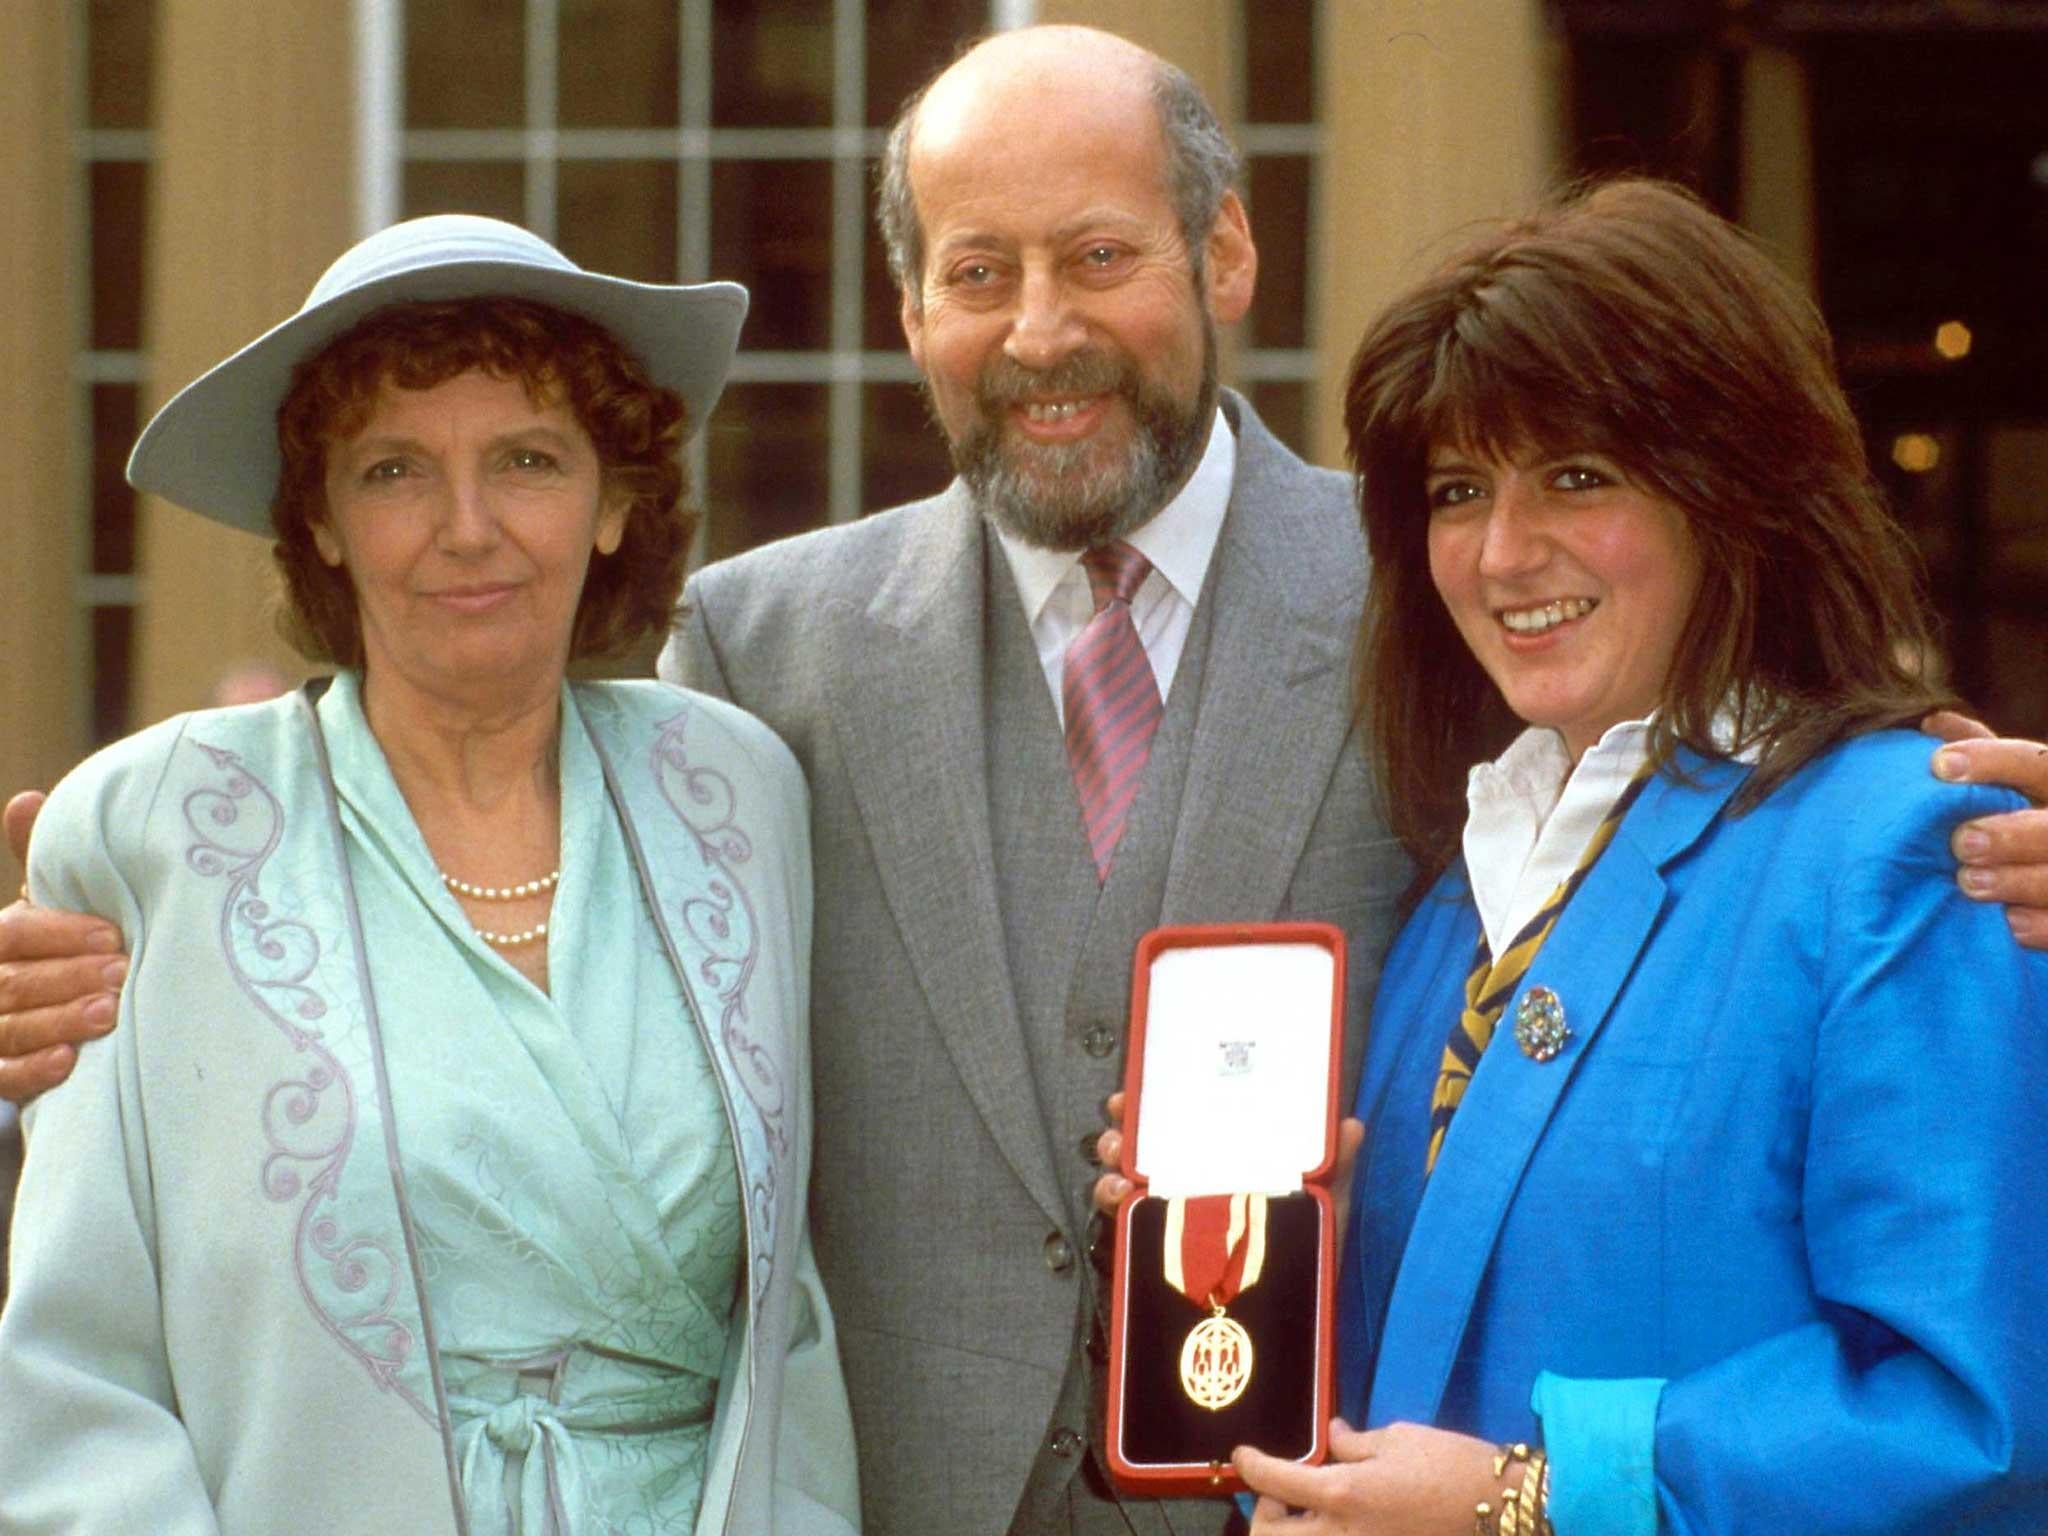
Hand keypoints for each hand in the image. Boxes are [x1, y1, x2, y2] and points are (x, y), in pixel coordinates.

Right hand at [0, 790, 125, 1104]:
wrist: (40, 1020)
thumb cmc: (49, 953)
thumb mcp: (44, 911)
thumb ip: (39, 863)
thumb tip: (27, 799)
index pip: (12, 934)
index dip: (58, 934)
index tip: (112, 935)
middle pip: (14, 983)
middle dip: (70, 978)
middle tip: (123, 973)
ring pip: (11, 1028)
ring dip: (61, 1021)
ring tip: (110, 1013)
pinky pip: (4, 1078)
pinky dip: (35, 1070)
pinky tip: (70, 1062)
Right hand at [1091, 1092, 1367, 1234]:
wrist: (1287, 1332)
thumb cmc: (1309, 1259)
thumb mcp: (1324, 1205)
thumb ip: (1336, 1168)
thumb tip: (1353, 1124)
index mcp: (1225, 1169)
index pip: (1184, 1129)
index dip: (1155, 1107)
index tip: (1133, 1095)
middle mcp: (1192, 1190)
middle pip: (1146, 1153)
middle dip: (1122, 1135)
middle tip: (1117, 1131)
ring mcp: (1172, 1225)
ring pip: (1127, 1187)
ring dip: (1112, 1171)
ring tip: (1117, 1172)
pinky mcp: (1158, 1259)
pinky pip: (1126, 1230)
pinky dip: (1114, 1210)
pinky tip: (1119, 1201)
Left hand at [1238, 1419, 1500, 1533]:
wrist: (1505, 1511)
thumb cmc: (1450, 1464)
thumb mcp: (1397, 1439)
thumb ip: (1353, 1443)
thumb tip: (1332, 1439)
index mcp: (1341, 1494)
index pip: (1272, 1480)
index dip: (1249, 1464)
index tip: (1242, 1455)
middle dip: (1263, 1513)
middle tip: (1279, 1492)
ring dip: (1293, 1530)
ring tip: (1308, 1510)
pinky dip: (1326, 1534)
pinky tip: (1339, 1520)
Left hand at [1925, 713, 2047, 948]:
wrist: (2039, 872)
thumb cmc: (2016, 821)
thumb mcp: (2008, 786)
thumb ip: (1980, 756)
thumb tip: (1933, 720)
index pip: (2037, 763)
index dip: (1993, 761)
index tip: (1941, 765)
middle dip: (2010, 834)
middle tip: (1962, 841)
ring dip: (2018, 881)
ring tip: (1970, 882)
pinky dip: (2041, 926)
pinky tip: (2009, 923)